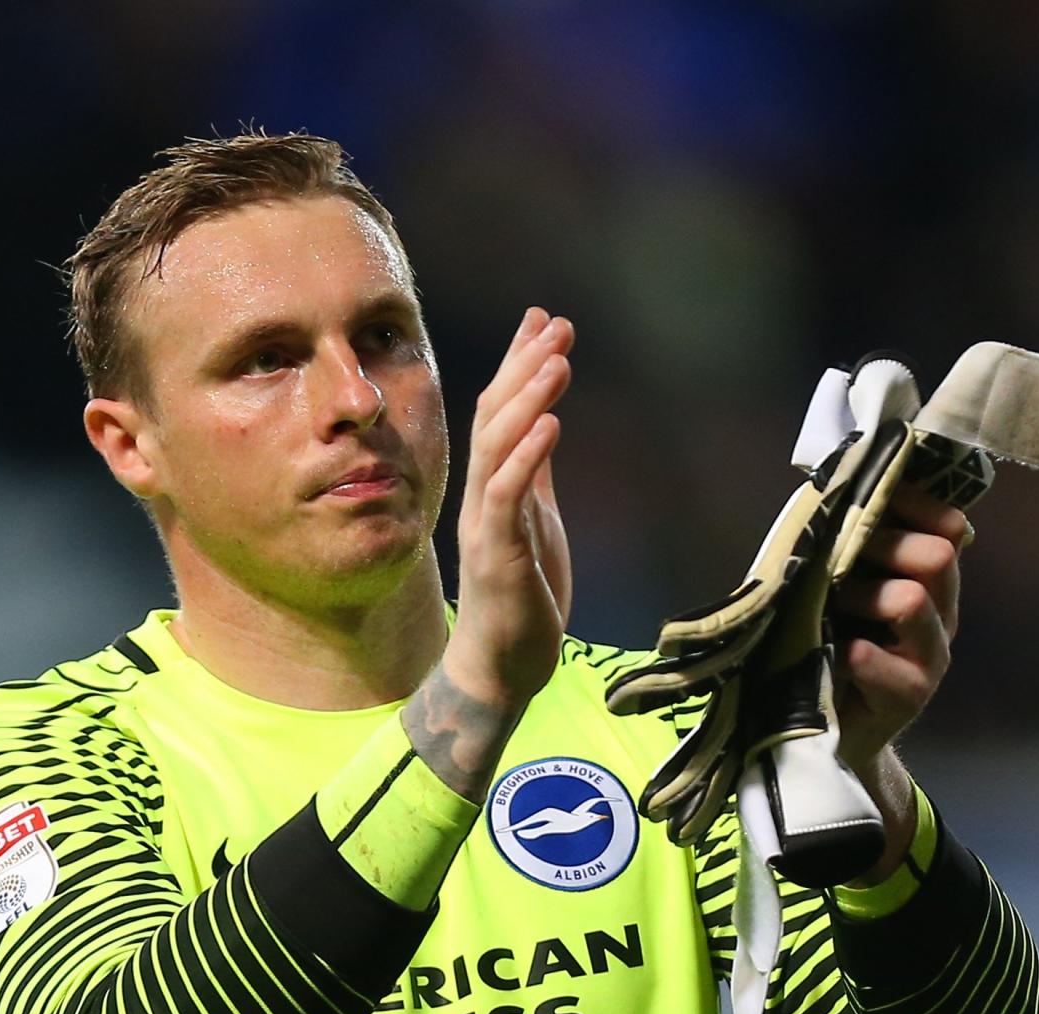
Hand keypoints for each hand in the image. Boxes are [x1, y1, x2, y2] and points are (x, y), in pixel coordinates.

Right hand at [441, 307, 573, 710]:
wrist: (502, 667)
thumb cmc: (520, 597)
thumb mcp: (538, 519)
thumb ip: (537, 471)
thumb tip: (546, 419)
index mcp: (493, 488)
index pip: (499, 413)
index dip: (519, 364)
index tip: (542, 320)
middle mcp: (481, 498)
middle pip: (495, 418)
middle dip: (524, 368)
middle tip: (555, 325)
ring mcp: (485, 525)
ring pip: (498, 449)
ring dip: (527, 401)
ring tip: (557, 361)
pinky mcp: (496, 555)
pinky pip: (506, 497)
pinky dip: (527, 458)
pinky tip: (550, 426)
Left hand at [831, 483, 966, 775]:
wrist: (830, 732)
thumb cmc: (830, 652)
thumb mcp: (839, 592)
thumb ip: (849, 550)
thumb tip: (836, 487)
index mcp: (931, 584)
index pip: (948, 528)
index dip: (911, 504)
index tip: (868, 495)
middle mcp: (941, 617)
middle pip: (938, 556)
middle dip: (885, 546)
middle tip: (844, 560)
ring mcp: (930, 658)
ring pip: (912, 599)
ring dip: (862, 595)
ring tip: (832, 610)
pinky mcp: (908, 698)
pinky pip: (873, 658)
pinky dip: (846, 650)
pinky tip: (828, 654)